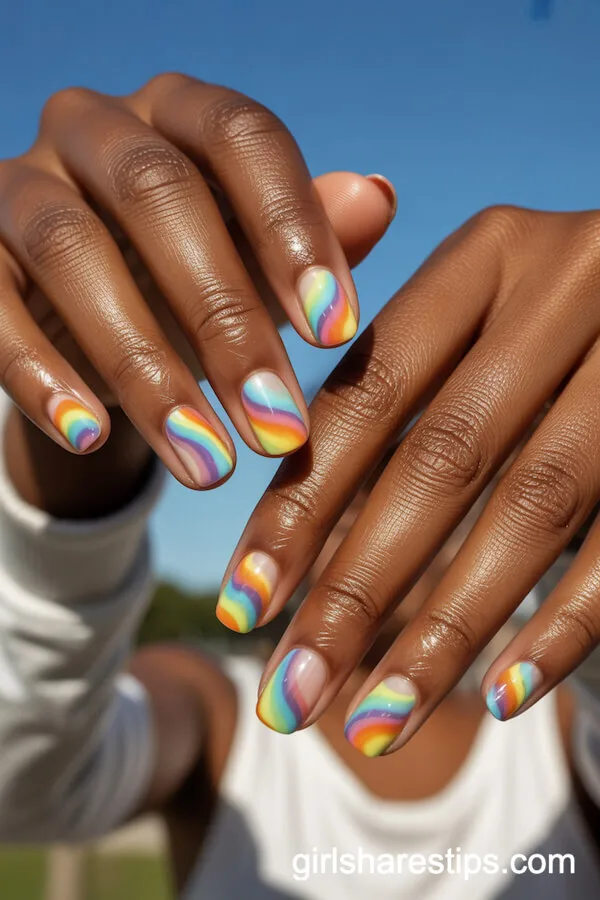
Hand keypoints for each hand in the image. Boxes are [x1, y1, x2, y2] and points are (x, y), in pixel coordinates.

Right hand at [0, 74, 393, 487]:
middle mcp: (96, 128)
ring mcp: (23, 185)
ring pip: (71, 250)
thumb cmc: (197, 286)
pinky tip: (90, 438)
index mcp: (181, 114)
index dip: (292, 229)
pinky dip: (37, 373)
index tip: (336, 333)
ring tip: (206, 464)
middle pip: (158, 195)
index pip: (243, 137)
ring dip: (143, 367)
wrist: (97, 318)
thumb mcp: (261, 266)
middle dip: (226, 320)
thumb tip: (378, 199)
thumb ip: (315, 238)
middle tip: (279, 427)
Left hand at [221, 204, 599, 752]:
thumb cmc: (552, 326)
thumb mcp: (479, 318)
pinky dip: (564, 624)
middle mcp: (567, 287)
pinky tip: (501, 698)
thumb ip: (396, 385)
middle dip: (354, 593)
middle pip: (440, 464)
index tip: (241, 603)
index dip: (300, 502)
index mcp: (487, 255)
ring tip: (373, 725)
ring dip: (446, 635)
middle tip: (289, 696)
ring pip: (532, 511)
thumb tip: (283, 537)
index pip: (367, 394)